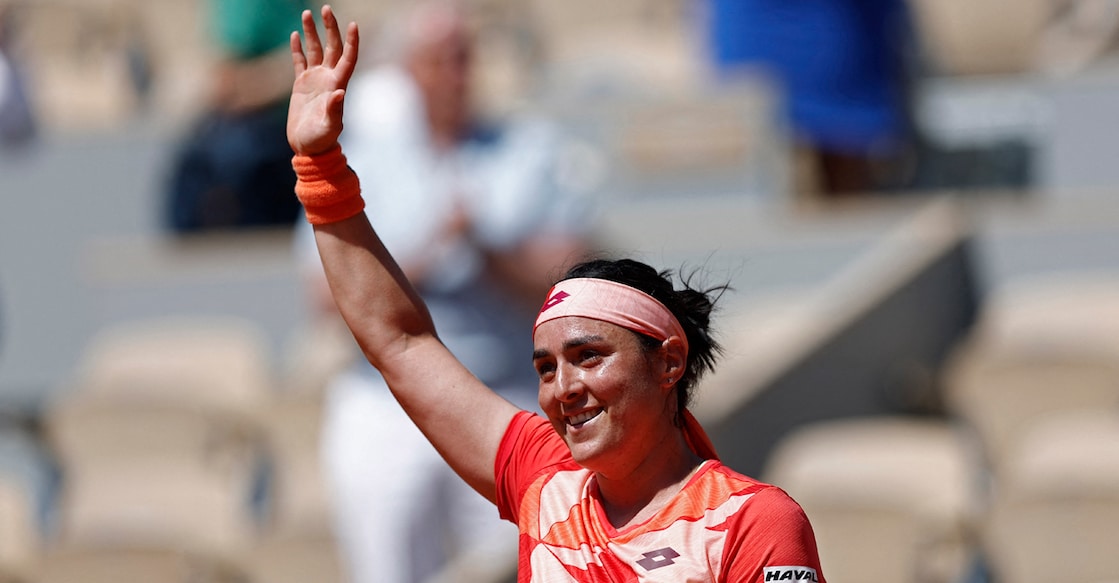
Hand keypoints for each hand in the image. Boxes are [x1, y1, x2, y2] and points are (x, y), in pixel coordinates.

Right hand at [287, 5, 359, 154]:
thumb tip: (339, 93)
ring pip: (315, 50)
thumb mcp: (329, 127)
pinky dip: (297, 48)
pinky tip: (294, 35)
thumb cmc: (321, 140)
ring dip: (312, 32)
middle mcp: (328, 79)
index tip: (353, 24)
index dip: (352, 42)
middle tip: (325, 9)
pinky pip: (300, 61)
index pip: (348, 58)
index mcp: (338, 85)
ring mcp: (315, 80)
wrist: (307, 147)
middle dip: (330, 28)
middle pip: (332, 47)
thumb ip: (334, 110)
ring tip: (307, 13)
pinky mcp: (301, 85)